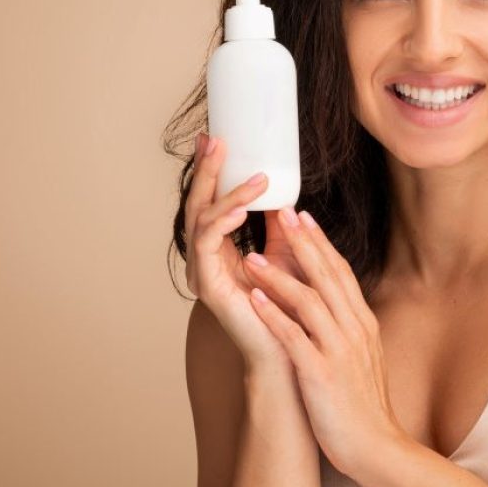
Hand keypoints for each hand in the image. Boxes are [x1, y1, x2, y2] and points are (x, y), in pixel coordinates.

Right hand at [183, 132, 305, 372]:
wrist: (290, 350)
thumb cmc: (288, 306)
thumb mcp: (287, 253)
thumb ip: (280, 224)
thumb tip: (284, 191)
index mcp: (219, 248)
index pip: (209, 200)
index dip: (210, 170)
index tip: (214, 136)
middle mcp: (204, 257)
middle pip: (197, 203)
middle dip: (207, 170)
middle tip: (215, 139)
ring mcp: (202, 271)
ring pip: (201, 219)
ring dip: (226, 193)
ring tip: (253, 176)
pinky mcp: (207, 286)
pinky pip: (207, 245)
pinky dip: (222, 221)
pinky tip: (240, 207)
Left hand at [240, 207, 404, 475]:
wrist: (377, 448)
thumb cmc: (364, 408)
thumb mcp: (363, 358)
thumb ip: (349, 329)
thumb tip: (336, 307)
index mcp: (363, 324)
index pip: (342, 273)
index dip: (321, 243)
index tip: (304, 217)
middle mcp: (354, 329)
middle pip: (327, 276)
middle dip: (303, 242)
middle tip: (282, 212)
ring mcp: (339, 350)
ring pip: (308, 301)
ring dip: (279, 275)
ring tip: (252, 254)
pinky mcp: (322, 373)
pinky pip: (294, 337)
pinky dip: (273, 314)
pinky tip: (253, 298)